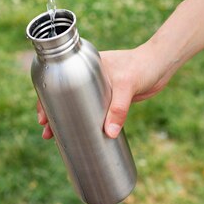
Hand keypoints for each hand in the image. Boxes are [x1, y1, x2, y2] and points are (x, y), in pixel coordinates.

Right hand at [36, 40, 177, 139]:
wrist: (161, 65)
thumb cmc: (142, 66)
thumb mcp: (127, 85)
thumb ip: (119, 108)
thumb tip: (108, 133)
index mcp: (88, 65)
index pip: (60, 80)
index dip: (47, 98)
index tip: (42, 116)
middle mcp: (90, 76)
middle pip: (65, 95)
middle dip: (53, 113)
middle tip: (46, 132)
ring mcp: (100, 87)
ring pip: (78, 105)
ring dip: (67, 119)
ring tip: (56, 138)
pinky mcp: (111, 98)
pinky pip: (93, 111)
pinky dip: (85, 122)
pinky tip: (80, 135)